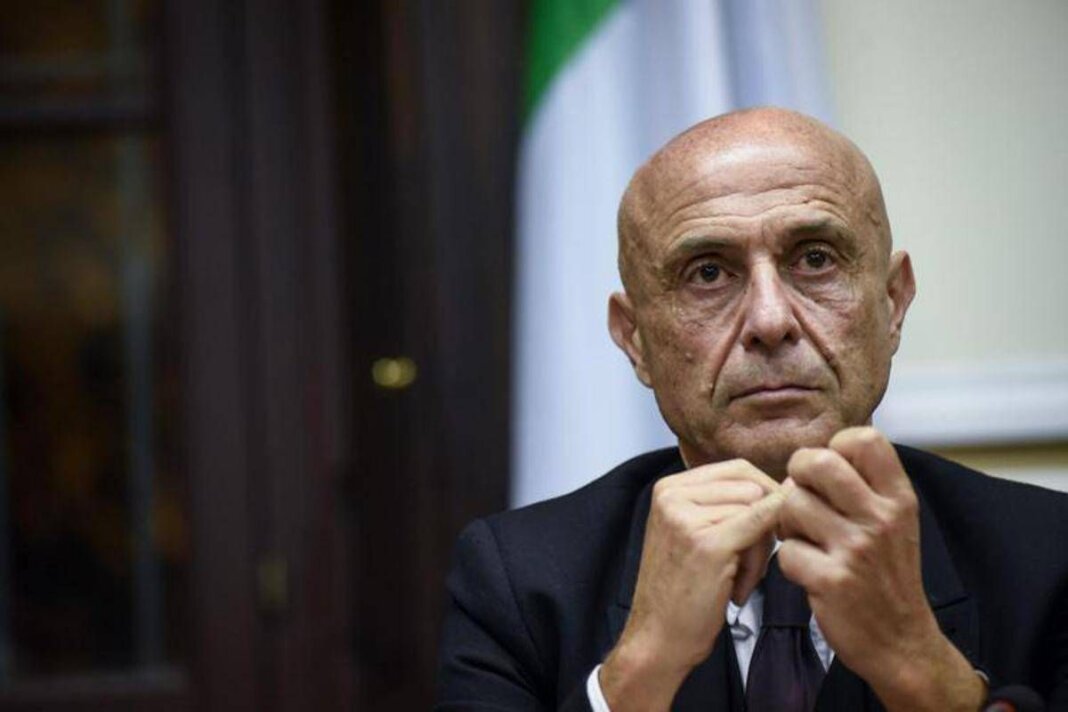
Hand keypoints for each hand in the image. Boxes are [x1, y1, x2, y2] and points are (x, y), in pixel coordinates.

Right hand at [601, 460, 786, 710]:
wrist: (657, 639)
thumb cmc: (684, 589)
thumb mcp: (696, 532)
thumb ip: (731, 504)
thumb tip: (795, 482)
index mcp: (669, 487)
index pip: (738, 469)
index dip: (762, 499)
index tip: (758, 537)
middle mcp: (672, 493)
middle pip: (752, 486)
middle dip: (763, 524)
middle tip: (746, 567)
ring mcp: (687, 516)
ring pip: (760, 508)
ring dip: (761, 549)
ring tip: (737, 583)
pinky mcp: (707, 543)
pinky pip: (760, 526)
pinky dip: (764, 551)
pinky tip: (741, 587)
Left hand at [777, 427, 984, 710]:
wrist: (901, 642)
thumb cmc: (887, 575)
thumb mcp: (894, 522)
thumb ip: (862, 486)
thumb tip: (809, 458)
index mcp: (898, 498)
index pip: (863, 439)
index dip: (835, 447)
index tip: (830, 472)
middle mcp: (881, 518)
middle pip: (816, 462)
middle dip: (796, 475)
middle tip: (801, 497)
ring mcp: (856, 549)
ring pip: (791, 504)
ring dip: (787, 523)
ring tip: (805, 539)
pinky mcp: (832, 580)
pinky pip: (786, 550)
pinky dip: (790, 562)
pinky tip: (809, 571)